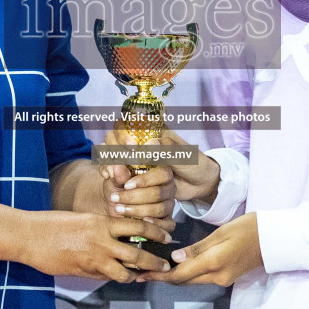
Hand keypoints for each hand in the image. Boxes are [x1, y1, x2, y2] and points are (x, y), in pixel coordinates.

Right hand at [18, 211, 172, 282]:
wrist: (30, 235)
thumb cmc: (53, 224)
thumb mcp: (83, 219)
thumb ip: (101, 229)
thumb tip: (117, 239)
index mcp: (102, 222)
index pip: (138, 227)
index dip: (156, 233)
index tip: (166, 237)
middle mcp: (102, 240)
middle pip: (138, 254)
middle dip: (155, 262)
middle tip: (165, 265)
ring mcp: (93, 258)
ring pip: (125, 272)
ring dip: (135, 276)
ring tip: (142, 276)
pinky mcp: (84, 272)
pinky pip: (106, 278)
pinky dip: (114, 278)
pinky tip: (117, 277)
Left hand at [98, 163, 177, 223]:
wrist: (115, 208)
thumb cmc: (118, 190)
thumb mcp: (114, 180)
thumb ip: (117, 174)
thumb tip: (117, 167)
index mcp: (160, 173)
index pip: (162, 174)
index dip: (145, 180)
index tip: (126, 185)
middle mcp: (168, 188)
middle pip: (159, 193)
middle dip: (135, 197)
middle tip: (117, 199)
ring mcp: (169, 204)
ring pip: (160, 208)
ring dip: (138, 211)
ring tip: (120, 209)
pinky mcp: (167, 220)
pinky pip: (167, 224)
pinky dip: (155, 224)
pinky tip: (142, 221)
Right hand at [102, 125, 218, 204]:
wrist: (200, 185)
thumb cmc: (195, 165)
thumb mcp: (186, 156)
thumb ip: (169, 150)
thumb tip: (150, 144)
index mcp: (153, 131)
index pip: (128, 123)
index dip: (124, 133)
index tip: (132, 147)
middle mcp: (140, 141)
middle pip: (113, 137)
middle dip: (114, 149)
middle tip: (124, 164)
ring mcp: (135, 157)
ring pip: (111, 152)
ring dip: (109, 161)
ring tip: (113, 175)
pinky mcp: (133, 173)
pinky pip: (115, 169)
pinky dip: (109, 171)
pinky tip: (109, 178)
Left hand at [142, 213, 261, 285]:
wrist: (275, 239)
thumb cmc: (249, 228)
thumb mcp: (221, 233)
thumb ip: (197, 248)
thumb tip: (175, 258)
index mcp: (214, 263)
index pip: (179, 275)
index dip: (159, 275)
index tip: (142, 274)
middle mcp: (217, 277)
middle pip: (183, 281)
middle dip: (163, 277)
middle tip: (143, 270)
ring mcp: (223, 279)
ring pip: (192, 281)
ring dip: (174, 276)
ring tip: (156, 267)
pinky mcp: (227, 277)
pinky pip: (201, 278)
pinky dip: (187, 273)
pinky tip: (178, 265)